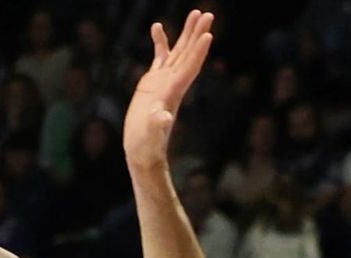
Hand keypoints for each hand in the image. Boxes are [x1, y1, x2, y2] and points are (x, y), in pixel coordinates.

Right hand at [122, 10, 213, 172]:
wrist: (142, 150)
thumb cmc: (147, 144)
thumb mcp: (151, 134)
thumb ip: (157, 124)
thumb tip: (163, 117)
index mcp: (173, 92)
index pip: (189, 68)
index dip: (198, 52)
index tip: (208, 34)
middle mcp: (172, 83)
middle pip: (189, 54)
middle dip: (197, 34)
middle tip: (206, 14)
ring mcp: (163, 81)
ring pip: (178, 51)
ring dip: (187, 33)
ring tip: (196, 12)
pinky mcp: (152, 82)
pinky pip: (159, 56)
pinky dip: (160, 41)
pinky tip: (157, 27)